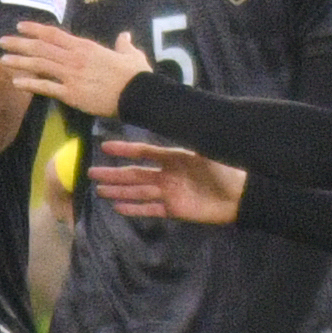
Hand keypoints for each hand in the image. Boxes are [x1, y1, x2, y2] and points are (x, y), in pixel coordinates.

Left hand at [0, 22, 148, 116]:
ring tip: (2, 60)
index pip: (54, 34)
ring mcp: (71, 76)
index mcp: (85, 46)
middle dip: (19, 43)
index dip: (35, 29)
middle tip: (2, 41)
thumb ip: (123, 45)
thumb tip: (125, 36)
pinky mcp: (71, 94)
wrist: (138, 94)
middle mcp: (74, 58)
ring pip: (39, 65)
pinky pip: (46, 87)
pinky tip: (16, 83)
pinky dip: (30, 84)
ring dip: (19, 62)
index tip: (20, 26)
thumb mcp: (130, 54)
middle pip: (41, 48)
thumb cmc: (135, 74)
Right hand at [86, 139, 245, 224]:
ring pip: (138, 191)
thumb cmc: (226, 170)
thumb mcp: (208, 152)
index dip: (125, 149)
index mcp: (174, 157)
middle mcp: (167, 174)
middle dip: (113, 173)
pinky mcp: (174, 209)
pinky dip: (134, 209)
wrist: (239, 197)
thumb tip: (181, 122)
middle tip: (91, 172)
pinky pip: (150, 209)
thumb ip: (191, 140)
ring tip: (99, 190)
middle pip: (134, 174)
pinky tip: (118, 207)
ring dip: (118, 191)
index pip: (144, 152)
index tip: (105, 147)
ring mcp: (169, 193)